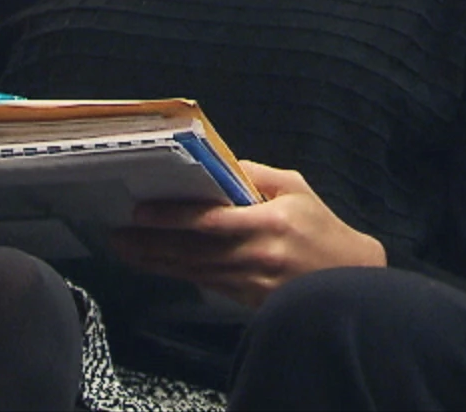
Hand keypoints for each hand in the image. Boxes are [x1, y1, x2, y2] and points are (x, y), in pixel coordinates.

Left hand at [109, 161, 385, 307]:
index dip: (172, 217)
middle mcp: (256, 255)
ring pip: (192, 271)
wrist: (348, 278)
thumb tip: (219, 166)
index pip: (210, 220)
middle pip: (191, 250)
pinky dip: (177, 274)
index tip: (141, 213)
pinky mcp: (247, 299)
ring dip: (155, 261)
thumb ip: (257, 175)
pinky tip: (157, 266)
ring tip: (126, 250)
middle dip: (150, 244)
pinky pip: (205, 284)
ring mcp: (250, 281)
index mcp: (269, 222)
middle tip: (117, 236)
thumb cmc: (322, 229)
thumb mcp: (296, 188)